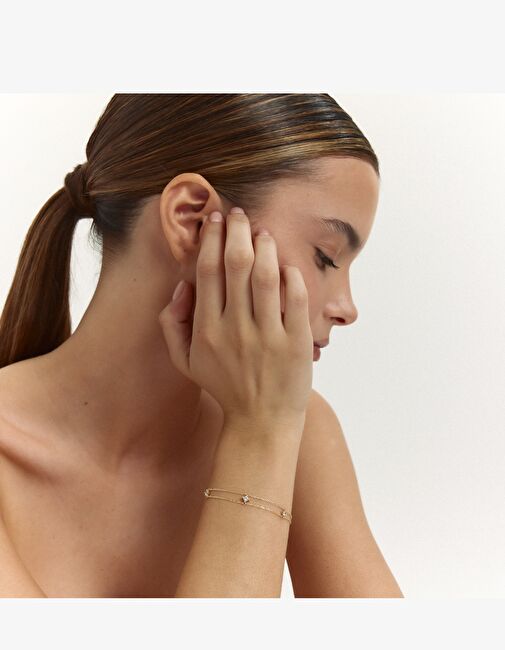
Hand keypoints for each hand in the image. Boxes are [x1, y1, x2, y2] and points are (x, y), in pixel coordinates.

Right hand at [158, 208, 313, 425]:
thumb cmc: (223, 386)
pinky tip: (287, 264)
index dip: (211, 239)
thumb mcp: (185, 362)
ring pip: (266, 277)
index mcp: (206, 330)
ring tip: (263, 231)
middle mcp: (235, 329)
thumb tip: (182, 285)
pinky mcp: (296, 344)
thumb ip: (173, 324)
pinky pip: (296, 300)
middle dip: (237, 231)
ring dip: (265, 246)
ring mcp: (268, 337)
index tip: (215, 219)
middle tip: (239, 213)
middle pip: (236, 265)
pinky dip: (292, 277)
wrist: (261, 422)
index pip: (207, 271)